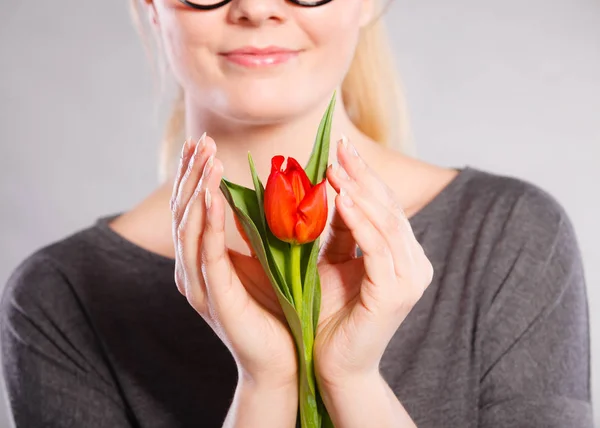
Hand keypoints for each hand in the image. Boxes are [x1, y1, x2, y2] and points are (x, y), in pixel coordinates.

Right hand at [170, 134, 297, 387]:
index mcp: (202, 259)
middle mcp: (192, 269)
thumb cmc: (278, 308)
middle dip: (190, 174)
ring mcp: (199, 284)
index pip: (191, 208)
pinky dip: (208, 223)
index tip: (201, 142)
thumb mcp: (266, 259)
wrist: (285, 357)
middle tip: (200, 140)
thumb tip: (264, 190)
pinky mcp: (214, 298)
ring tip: (206, 159)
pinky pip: (207, 254)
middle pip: (183, 212)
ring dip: (196, 190)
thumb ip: (256, 229)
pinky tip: (212, 197)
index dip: (192, 175)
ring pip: (189, 227)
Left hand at [313, 136, 433, 389]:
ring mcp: (409, 278)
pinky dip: (361, 223)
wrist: (334, 365)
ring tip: (337, 167)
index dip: (364, 175)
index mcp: (401, 254)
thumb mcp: (334, 263)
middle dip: (363, 174)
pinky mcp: (396, 293)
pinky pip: (378, 249)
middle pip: (389, 208)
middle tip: (341, 145)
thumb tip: (331, 190)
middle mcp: (413, 262)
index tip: (342, 146)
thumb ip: (341, 231)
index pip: (385, 205)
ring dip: (360, 192)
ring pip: (386, 224)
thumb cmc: (331, 315)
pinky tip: (343, 200)